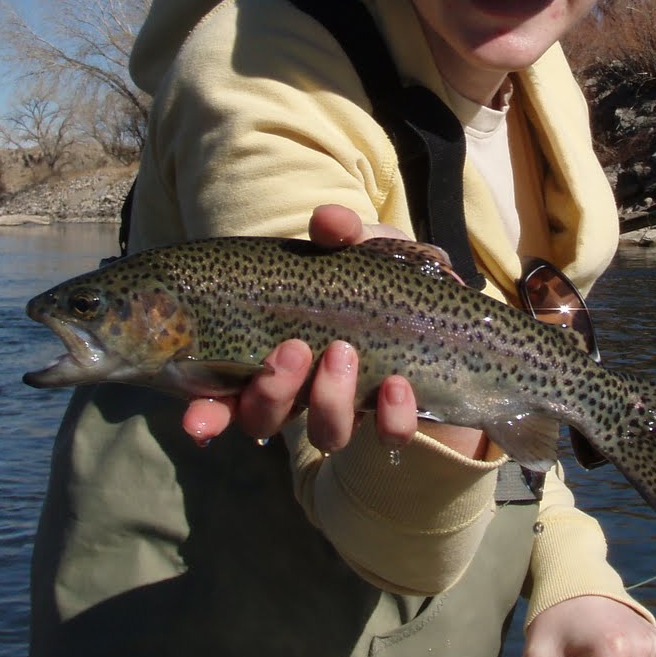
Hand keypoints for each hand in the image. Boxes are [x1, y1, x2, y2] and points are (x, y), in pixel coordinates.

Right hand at [180, 205, 420, 450]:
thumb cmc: (391, 282)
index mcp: (279, 354)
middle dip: (270, 392)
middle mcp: (308, 391)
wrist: (458, 319)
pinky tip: (397, 386)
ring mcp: (354, 410)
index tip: (197, 420)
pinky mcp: (400, 421)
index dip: (208, 413)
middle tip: (292, 349)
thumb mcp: (367, 250)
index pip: (228, 394)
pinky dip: (391, 417)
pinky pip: (389, 436)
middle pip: (265, 418)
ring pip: (325, 433)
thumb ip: (344, 234)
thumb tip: (326, 220)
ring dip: (327, 398)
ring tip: (343, 353)